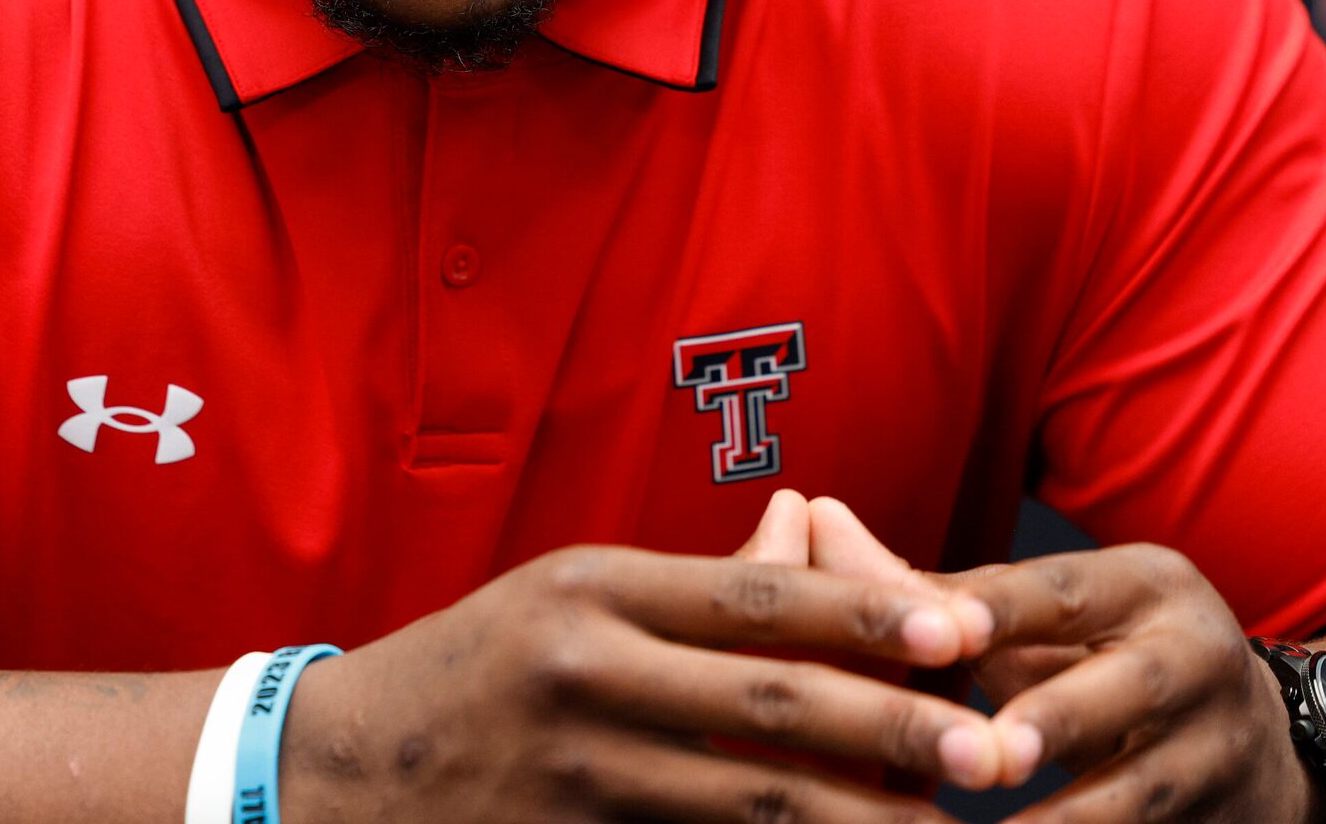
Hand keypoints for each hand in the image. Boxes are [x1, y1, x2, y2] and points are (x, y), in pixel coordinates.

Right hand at [280, 492, 1014, 820]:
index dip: (869, 612)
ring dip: (855, 817)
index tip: (965, 630)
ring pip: (746, 800)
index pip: (756, 596)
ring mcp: (576, 768)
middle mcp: (585, 669)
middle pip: (767, 702)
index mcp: (593, 588)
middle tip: (991, 749)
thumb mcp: (567, 594)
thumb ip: (692, 584)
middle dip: (891, 728)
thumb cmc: (473, 668)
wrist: (334, 772)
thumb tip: (806, 530)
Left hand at [801, 501, 1320, 821]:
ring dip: (1070, 821)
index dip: (998, 612)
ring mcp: (1220, 748)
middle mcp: (1195, 655)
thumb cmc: (1105, 662)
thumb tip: (815, 517)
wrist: (1269, 747)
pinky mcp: (1230, 821)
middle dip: (1055, 720)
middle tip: (987, 756)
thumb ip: (929, 586)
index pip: (1061, 591)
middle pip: (1128, 688)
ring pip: (1146, 790)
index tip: (938, 635)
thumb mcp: (1039, 617)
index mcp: (1143, 584)